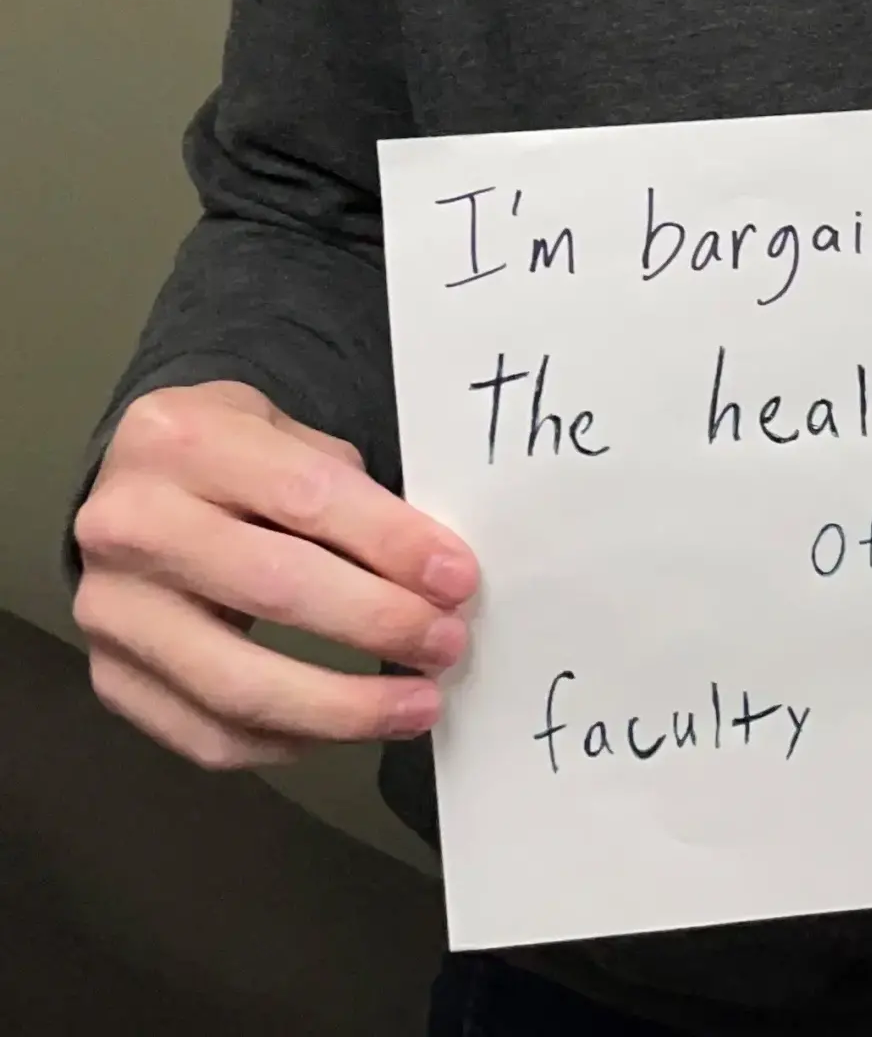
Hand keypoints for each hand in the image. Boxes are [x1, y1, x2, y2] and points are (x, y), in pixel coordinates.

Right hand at [75, 380, 477, 770]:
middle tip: (447, 644)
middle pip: (273, 588)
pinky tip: (346, 727)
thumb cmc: (230, 458)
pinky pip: (207, 735)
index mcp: (182, 437)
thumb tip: (431, 571)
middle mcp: (129, 523)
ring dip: (344, 707)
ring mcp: (110, 609)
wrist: (127, 488)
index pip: (306, 496)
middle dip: (377, 622)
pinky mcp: (109, 678)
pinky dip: (289, 742)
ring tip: (418, 705)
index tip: (458, 579)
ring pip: (236, 684)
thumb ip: (348, 488)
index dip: (390, 543)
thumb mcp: (283, 433)